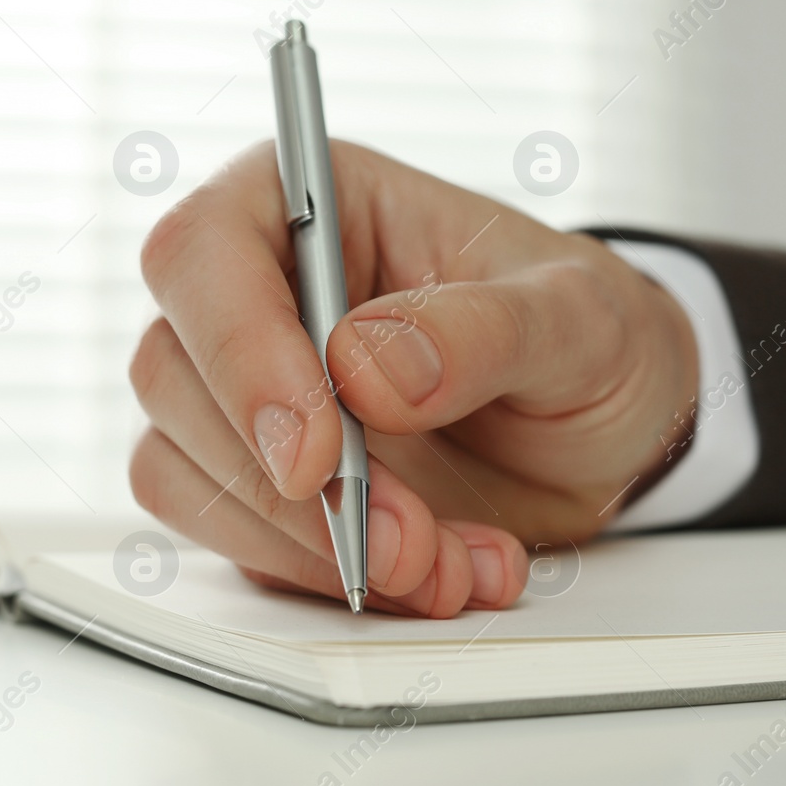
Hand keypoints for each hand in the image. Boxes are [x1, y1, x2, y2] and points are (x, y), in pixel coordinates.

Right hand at [129, 140, 697, 616]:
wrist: (611, 429)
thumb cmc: (589, 336)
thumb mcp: (576, 317)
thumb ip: (480, 330)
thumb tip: (363, 366)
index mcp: (317, 205)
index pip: (204, 249)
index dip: (237, 351)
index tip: (317, 453)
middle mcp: (263, 293)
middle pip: (174, 372)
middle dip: (288, 485)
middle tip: (407, 538)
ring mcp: (249, 395)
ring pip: (183, 470)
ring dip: (310, 546)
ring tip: (447, 563)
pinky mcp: (262, 484)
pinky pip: (240, 543)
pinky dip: (330, 579)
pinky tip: (441, 572)